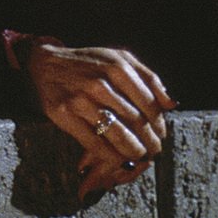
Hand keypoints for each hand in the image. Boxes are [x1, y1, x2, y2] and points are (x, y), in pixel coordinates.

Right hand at [22, 43, 172, 200]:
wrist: (46, 64)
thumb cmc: (88, 63)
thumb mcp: (119, 58)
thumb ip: (148, 77)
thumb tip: (171, 104)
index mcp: (117, 67)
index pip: (149, 103)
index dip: (159, 124)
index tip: (161, 134)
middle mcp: (100, 82)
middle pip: (135, 120)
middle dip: (150, 141)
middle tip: (154, 150)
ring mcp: (80, 99)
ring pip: (117, 134)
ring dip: (133, 150)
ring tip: (140, 156)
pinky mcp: (64, 114)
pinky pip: (94, 142)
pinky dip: (109, 155)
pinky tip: (118, 159)